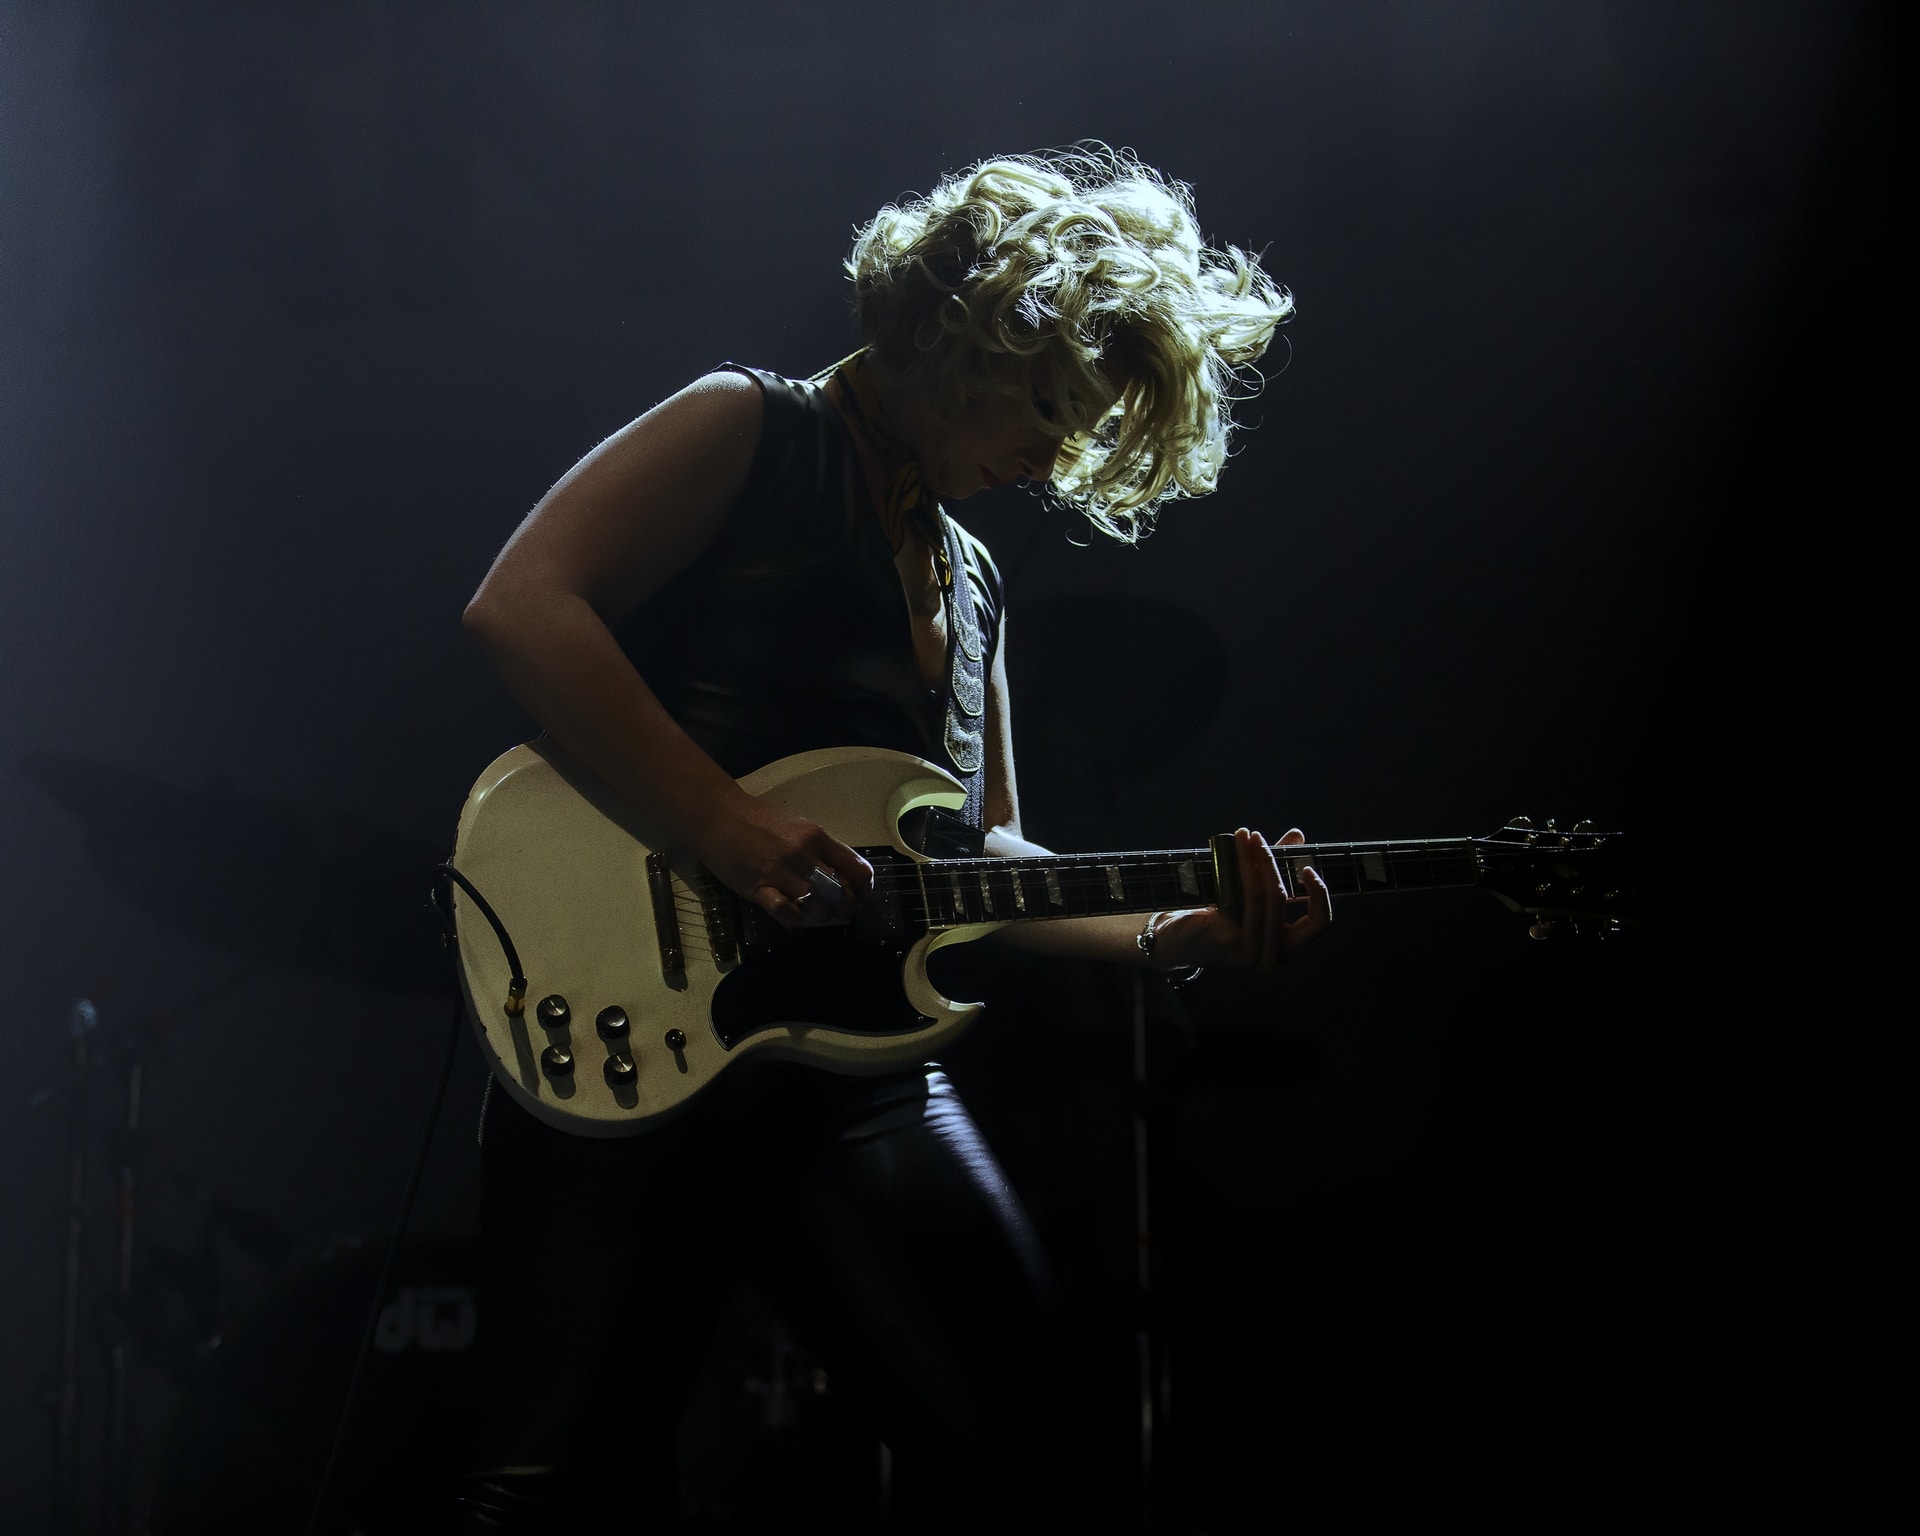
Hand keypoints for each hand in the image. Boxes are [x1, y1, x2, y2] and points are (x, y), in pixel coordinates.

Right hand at [691, 787, 874, 928]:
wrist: (718, 815)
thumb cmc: (757, 819)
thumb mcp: (797, 826)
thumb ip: (818, 848)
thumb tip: (839, 873)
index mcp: (817, 838)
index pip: (856, 868)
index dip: (863, 889)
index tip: (859, 896)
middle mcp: (804, 854)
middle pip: (841, 891)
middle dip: (845, 908)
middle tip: (839, 912)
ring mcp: (781, 871)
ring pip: (817, 905)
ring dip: (820, 915)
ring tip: (815, 913)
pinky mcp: (758, 887)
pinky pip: (785, 911)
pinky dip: (794, 918)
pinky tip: (792, 914)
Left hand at [1149, 827, 1330, 969]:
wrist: (1176, 938)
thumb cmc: (1216, 915)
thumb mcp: (1251, 891)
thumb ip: (1276, 868)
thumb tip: (1298, 835)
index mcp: (1288, 947)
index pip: (1320, 923)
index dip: (1320, 894)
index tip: (1307, 868)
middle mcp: (1275, 955)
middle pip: (1284, 900)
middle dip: (1273, 863)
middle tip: (1257, 838)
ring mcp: (1255, 952)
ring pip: (1263, 896)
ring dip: (1253, 860)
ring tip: (1242, 836)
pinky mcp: (1234, 944)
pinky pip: (1243, 900)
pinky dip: (1240, 872)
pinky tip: (1230, 854)